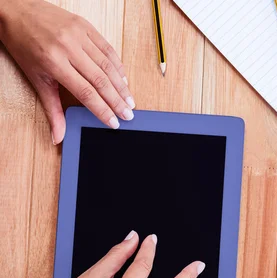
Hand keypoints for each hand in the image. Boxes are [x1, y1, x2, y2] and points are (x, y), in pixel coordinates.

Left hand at [0, 0, 134, 143]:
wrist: (17, 11)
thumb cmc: (24, 45)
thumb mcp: (37, 80)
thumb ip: (52, 110)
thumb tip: (58, 136)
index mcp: (54, 63)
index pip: (86, 93)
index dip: (103, 110)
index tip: (114, 122)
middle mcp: (68, 47)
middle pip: (101, 80)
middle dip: (117, 101)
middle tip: (128, 115)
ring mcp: (78, 34)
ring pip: (107, 65)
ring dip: (121, 86)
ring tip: (129, 101)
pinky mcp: (84, 25)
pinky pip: (106, 47)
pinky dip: (117, 65)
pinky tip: (123, 79)